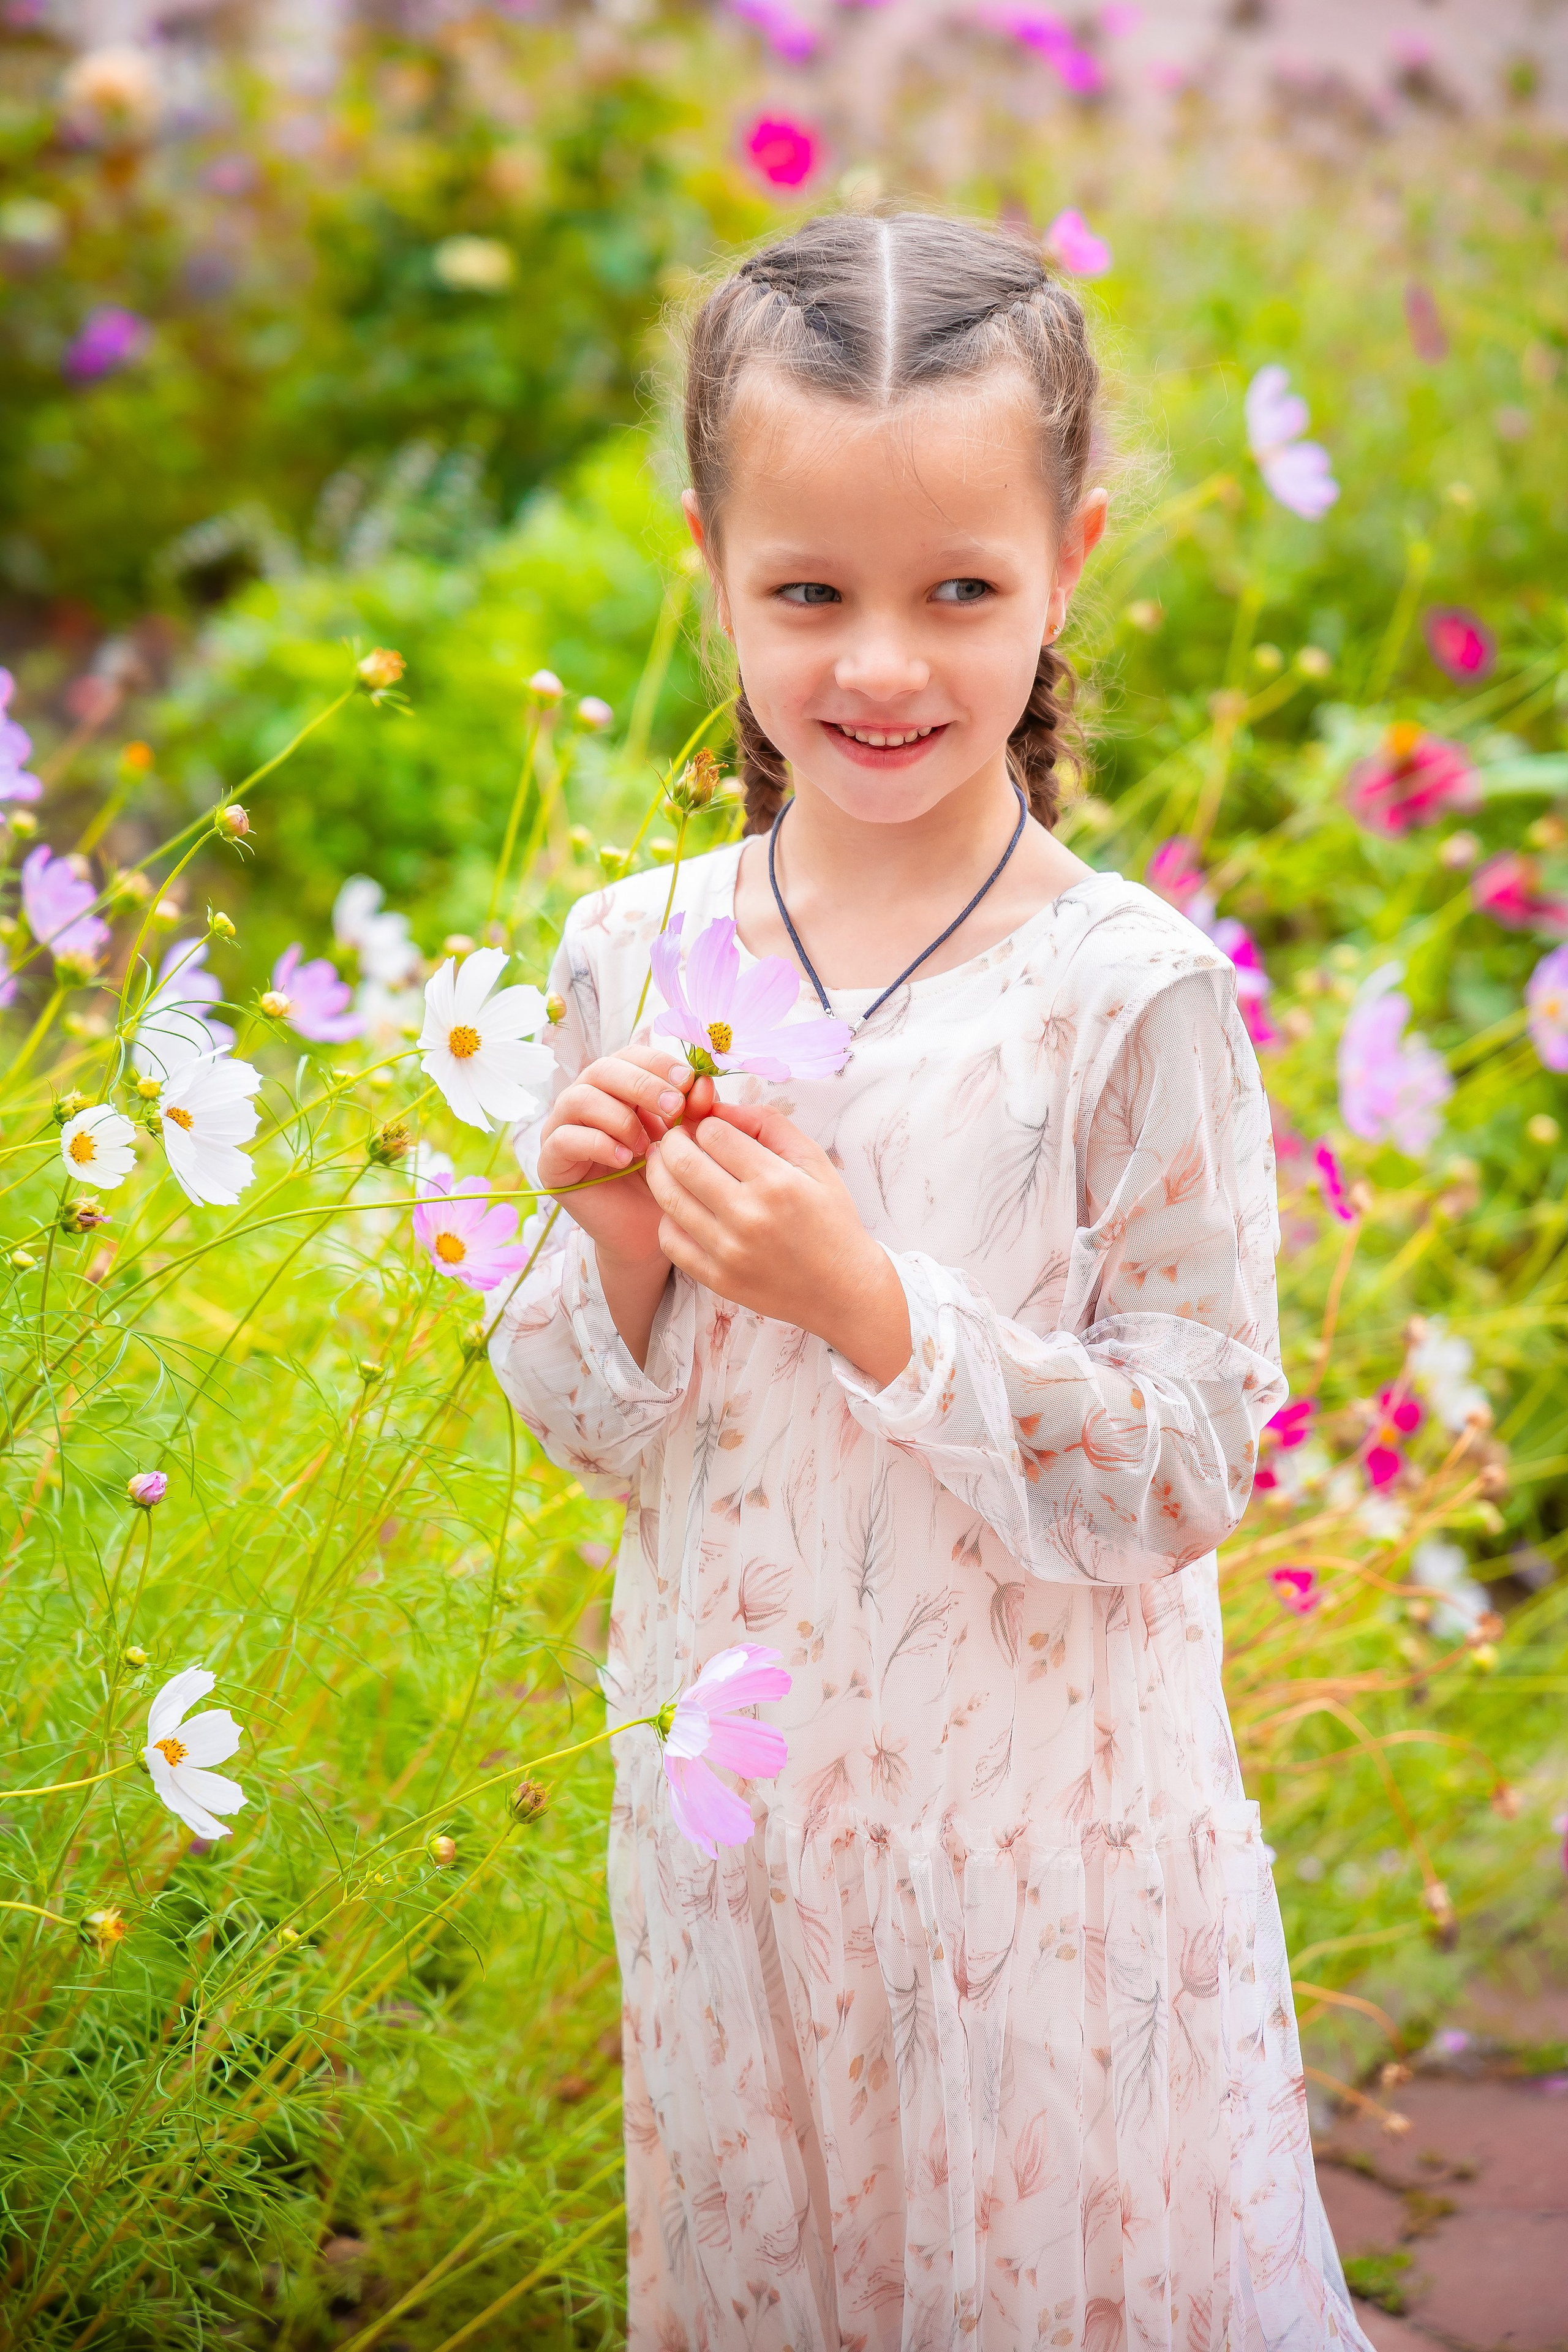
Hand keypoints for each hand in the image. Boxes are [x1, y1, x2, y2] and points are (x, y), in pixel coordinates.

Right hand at [536, 1046, 714, 1363]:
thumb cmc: (669, 1179)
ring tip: (647, 1145)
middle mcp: (585, 1099)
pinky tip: (626, 1159)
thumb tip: (702, 1083)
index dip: (658, 1063)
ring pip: (580, 1097)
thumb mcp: (685, 1139)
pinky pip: (565, 1139)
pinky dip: (599, 1143)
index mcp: (617, 1086)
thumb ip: (693, 1110)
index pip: (630, 1055)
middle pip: (602, 1069)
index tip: (689, 1083)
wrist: (650, 1231)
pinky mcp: (551, 1162)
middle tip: (674, 1108)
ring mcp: (562, 1128)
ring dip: (620, 1116)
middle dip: (642, 1084)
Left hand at [645, 1102, 911, 1386]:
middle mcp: (749, 1216)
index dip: (706, 1124)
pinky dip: (668, 1217)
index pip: (712, 1134)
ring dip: (660, 1172)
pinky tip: (682, 1207)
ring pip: (668, 1197)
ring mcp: (729, 1251)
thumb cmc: (830, 1218)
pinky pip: (669, 1239)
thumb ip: (766, 1124)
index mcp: (776, 1181)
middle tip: (677, 1139)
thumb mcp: (813, 1160)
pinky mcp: (717, 1278)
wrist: (843, 1288)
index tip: (711, 1130)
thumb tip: (717, 1106)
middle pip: (681, 1161)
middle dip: (672, 1140)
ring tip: (667, 1164)